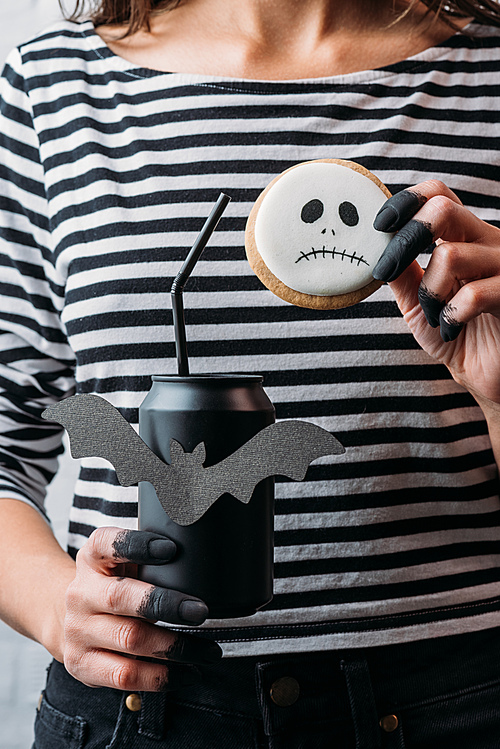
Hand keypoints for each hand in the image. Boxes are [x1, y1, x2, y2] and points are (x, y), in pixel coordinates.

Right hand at [62, 527, 221, 690]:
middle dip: (165, 605)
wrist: (69, 619)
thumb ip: (151, 560)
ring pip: (130, 640)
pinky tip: (187, 673)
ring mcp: (78, 630)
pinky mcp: (82, 664)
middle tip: (200, 611)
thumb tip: (202, 563)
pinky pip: (126, 675)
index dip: (136, 545)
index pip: (107, 543)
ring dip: (175, 647)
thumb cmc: (113, 586)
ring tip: (207, 650)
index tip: (170, 550)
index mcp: (91, 558)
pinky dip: (162, 677)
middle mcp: (80, 593)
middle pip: (120, 597)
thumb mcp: (122, 563)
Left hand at [372, 180, 499, 406]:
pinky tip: (452, 329)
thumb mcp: (418, 302)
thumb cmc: (456, 333)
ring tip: (434, 315)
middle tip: (387, 270)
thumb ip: (401, 274)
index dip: (406, 202)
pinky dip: (450, 315)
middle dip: (406, 239)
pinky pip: (473, 294)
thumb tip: (374, 247)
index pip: (439, 195)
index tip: (380, 227)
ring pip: (450, 255)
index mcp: (465, 238)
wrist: (485, 374)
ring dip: (428, 293)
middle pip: (444, 209)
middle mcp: (488, 243)